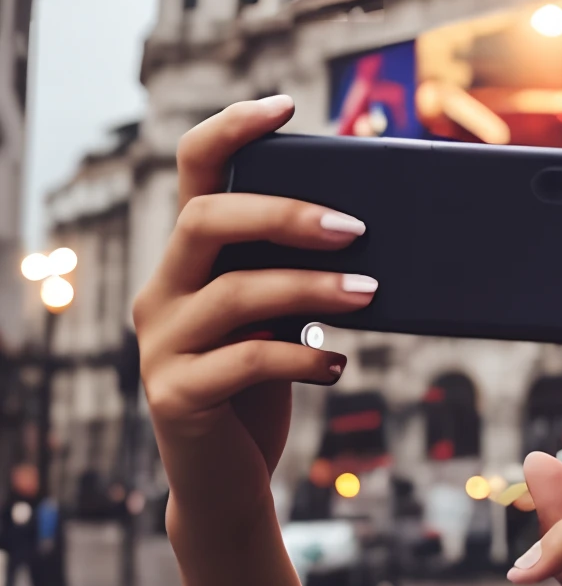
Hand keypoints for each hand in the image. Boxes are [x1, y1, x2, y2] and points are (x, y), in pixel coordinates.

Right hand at [133, 97, 377, 541]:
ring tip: (370, 293)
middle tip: (356, 227)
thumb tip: (375, 230)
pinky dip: (304, 359)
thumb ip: (302, 274)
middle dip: (285, 214)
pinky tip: (338, 366)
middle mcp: (164, 291)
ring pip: (236, 291)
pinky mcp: (178, 395)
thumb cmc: (263, 388)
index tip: (286, 104)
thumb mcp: (283, 322)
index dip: (232, 128)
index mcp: (190, 261)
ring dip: (312, 288)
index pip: (194, 172)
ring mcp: (163, 344)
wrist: (226, 480)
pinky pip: (247, 361)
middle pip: (207, 218)